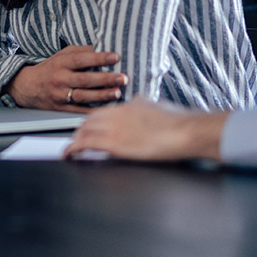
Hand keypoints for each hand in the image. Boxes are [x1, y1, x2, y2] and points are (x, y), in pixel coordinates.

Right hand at [5, 46, 128, 110]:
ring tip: (117, 93)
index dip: (99, 58)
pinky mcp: (61, 108)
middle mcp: (61, 79)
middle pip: (85, 79)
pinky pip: (79, 110)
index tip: (116, 56)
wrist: (27, 87)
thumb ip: (81, 51)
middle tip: (123, 77)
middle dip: (106, 79)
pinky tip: (106, 108)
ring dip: (102, 95)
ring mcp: (60, 95)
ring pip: (83, 95)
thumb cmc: (50, 69)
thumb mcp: (62, 55)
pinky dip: (93, 110)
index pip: (82, 59)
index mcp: (62, 63)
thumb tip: (102, 47)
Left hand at [65, 96, 228, 160]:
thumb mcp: (157, 106)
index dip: (92, 121)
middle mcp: (117, 114)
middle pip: (89, 120)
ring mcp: (115, 128)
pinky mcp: (115, 144)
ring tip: (71, 149)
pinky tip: (69, 154)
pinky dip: (73, 148)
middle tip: (76, 139)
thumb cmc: (179, 122)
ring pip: (84, 131)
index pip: (102, 111)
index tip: (88, 127)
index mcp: (128, 105)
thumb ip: (143, 105)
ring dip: (75, 140)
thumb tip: (138, 103)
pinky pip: (86, 144)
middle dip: (81, 130)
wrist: (187, 131)